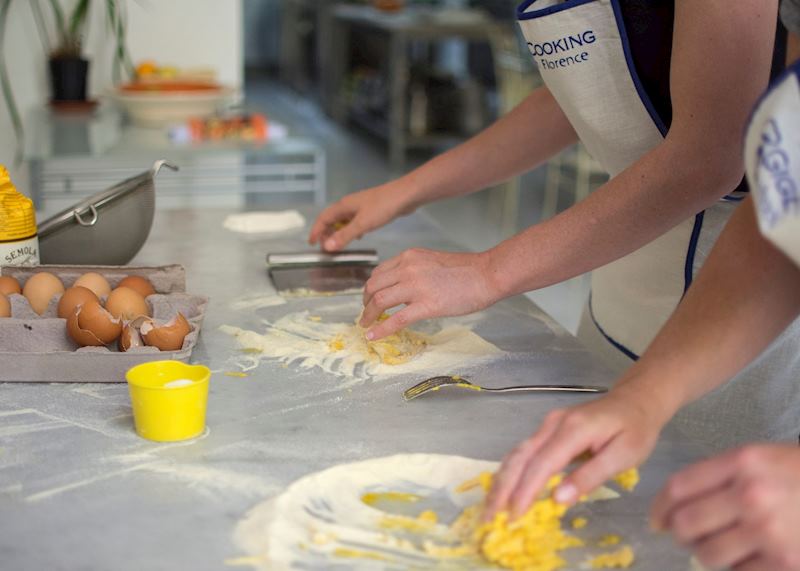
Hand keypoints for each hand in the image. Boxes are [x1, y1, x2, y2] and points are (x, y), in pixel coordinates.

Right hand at [308, 181, 417, 251]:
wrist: (405, 195)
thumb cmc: (384, 206)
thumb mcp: (362, 224)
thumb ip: (344, 236)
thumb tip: (327, 246)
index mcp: (343, 206)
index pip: (323, 219)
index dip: (316, 231)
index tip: (312, 243)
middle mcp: (349, 205)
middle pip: (331, 219)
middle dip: (326, 233)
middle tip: (325, 248)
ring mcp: (360, 206)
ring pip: (343, 221)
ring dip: (338, 232)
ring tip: (338, 245)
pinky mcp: (370, 210)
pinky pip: (355, 221)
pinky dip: (351, 230)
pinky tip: (358, 237)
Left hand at [359, 248, 498, 339]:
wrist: (487, 274)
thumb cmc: (467, 270)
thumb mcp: (432, 261)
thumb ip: (415, 270)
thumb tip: (403, 287)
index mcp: (409, 257)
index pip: (379, 272)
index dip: (370, 288)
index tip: (370, 298)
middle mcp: (407, 268)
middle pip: (373, 286)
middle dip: (365, 302)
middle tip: (366, 313)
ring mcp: (415, 287)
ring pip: (379, 301)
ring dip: (368, 315)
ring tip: (366, 325)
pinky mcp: (426, 306)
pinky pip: (395, 320)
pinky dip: (380, 329)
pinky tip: (372, 336)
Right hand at [483, 385, 668, 520]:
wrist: (635, 399)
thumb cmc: (635, 428)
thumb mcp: (624, 455)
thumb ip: (590, 476)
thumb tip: (558, 499)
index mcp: (572, 430)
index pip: (541, 464)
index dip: (525, 491)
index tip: (513, 516)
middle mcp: (553, 424)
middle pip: (519, 457)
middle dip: (502, 488)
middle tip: (489, 516)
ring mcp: (548, 424)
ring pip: (516, 454)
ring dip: (502, 481)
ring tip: (491, 507)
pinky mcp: (547, 429)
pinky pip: (524, 452)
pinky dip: (511, 472)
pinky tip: (505, 488)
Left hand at [651, 444, 799, 570]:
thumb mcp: (760, 458)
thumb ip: (721, 476)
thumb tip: (677, 505)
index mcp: (742, 462)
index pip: (680, 487)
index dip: (660, 507)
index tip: (657, 519)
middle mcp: (751, 495)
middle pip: (687, 523)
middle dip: (680, 534)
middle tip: (685, 536)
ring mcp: (770, 532)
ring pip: (708, 555)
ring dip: (707, 553)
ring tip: (719, 546)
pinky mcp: (786, 562)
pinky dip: (737, 568)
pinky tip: (748, 556)